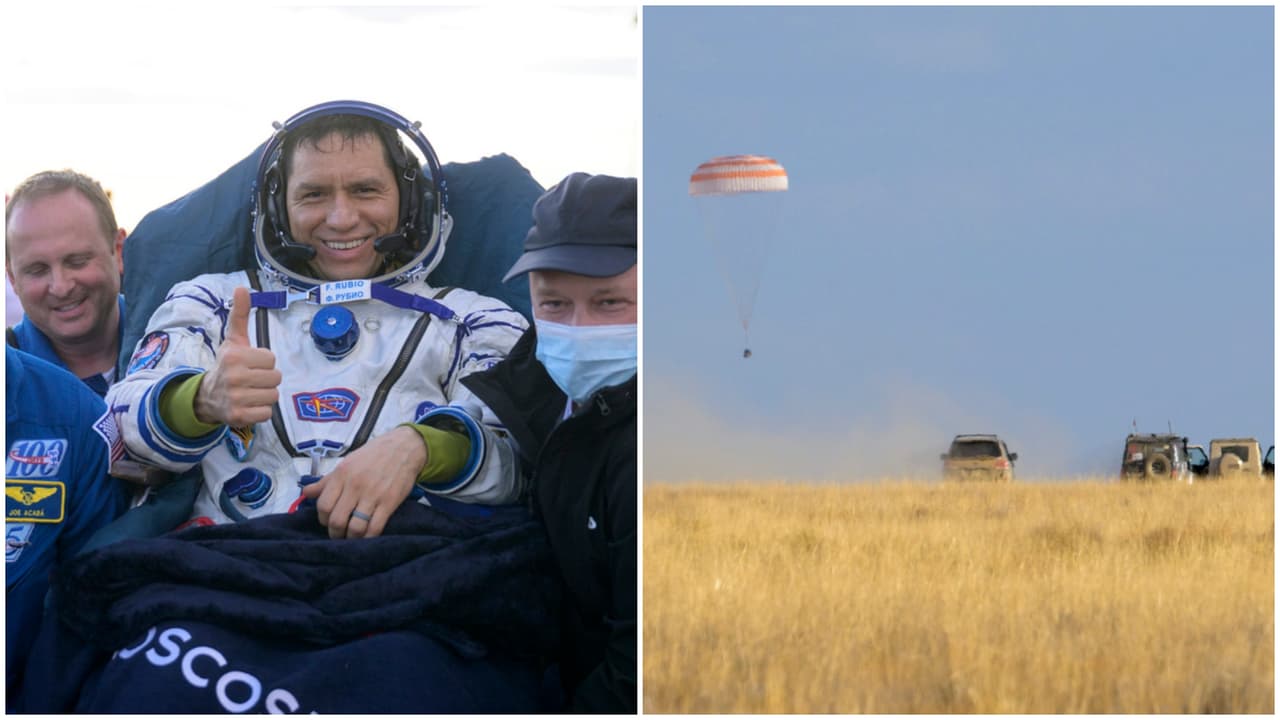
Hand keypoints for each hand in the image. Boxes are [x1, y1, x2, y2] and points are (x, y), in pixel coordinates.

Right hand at [194, 286, 280, 425]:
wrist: (207, 396)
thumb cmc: (228, 365)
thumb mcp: (233, 340)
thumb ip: (240, 315)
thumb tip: (242, 288)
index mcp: (234, 356)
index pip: (272, 359)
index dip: (264, 362)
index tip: (250, 365)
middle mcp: (234, 377)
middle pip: (276, 377)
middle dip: (266, 379)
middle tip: (250, 380)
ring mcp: (235, 398)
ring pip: (273, 395)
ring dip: (264, 395)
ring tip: (249, 392)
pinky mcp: (238, 416)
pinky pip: (267, 413)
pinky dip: (261, 411)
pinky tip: (248, 405)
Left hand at [300, 426, 427, 538]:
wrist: (404, 448)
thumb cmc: (373, 455)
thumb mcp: (346, 463)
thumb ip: (326, 481)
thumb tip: (306, 493)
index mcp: (342, 475)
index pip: (323, 506)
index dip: (322, 519)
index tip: (327, 521)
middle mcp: (355, 486)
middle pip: (337, 520)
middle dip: (335, 533)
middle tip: (339, 533)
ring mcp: (373, 495)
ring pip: (355, 528)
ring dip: (351, 537)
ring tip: (352, 536)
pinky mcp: (389, 503)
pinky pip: (375, 528)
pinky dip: (368, 537)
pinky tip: (367, 535)